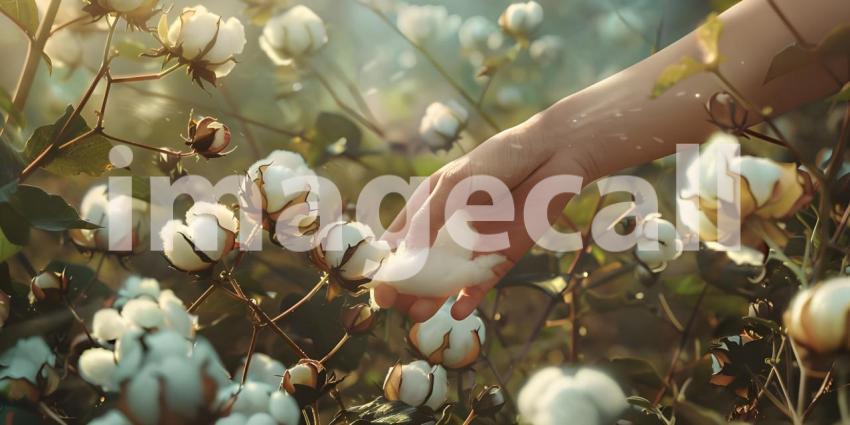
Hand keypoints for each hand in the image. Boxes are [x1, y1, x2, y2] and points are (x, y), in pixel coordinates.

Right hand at [372, 115, 591, 321]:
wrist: (553, 156)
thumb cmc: (500, 158)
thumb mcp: (456, 180)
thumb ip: (431, 214)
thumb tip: (408, 250)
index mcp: (432, 203)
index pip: (401, 235)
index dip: (387, 257)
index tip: (374, 278)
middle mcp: (450, 228)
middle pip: (421, 264)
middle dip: (405, 286)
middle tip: (391, 304)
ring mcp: (475, 244)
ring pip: (446, 279)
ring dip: (431, 298)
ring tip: (418, 314)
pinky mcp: (502, 256)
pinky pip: (481, 283)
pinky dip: (469, 299)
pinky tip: (456, 310)